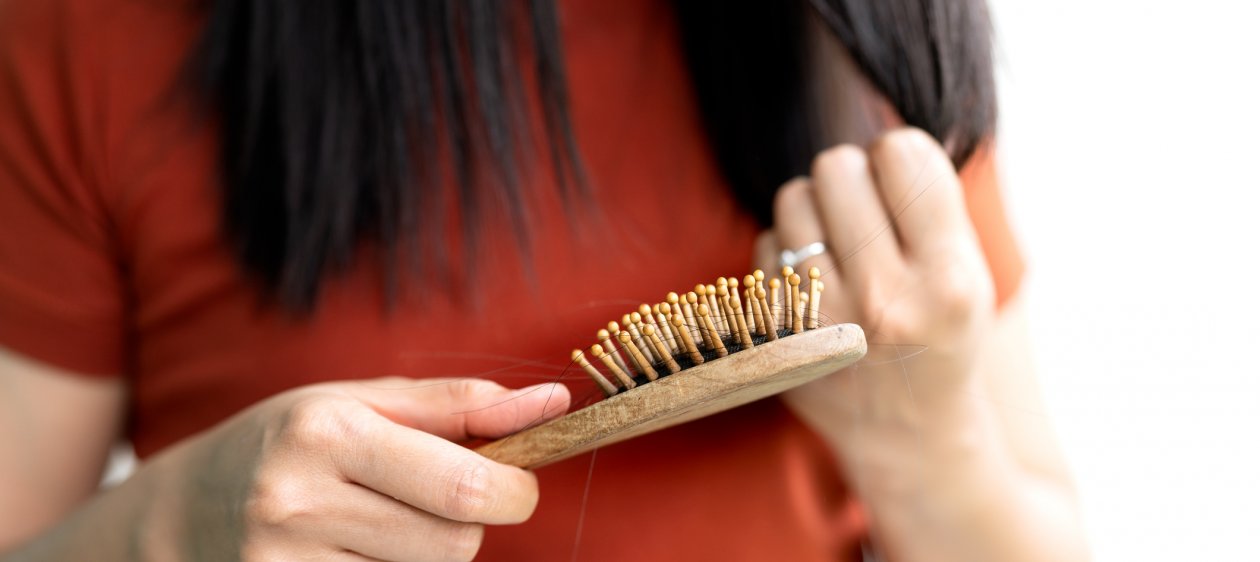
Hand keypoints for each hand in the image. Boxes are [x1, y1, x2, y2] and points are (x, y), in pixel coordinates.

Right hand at [148, 377, 568, 560]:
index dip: (514, 490)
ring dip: (427, 555)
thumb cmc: (288, 442)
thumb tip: (554, 402)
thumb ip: (460, 404)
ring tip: (378, 523)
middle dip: (470, 524)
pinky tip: (353, 553)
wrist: (181, 514)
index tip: (516, 482)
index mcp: (327, 432)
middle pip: (456, 545)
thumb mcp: (361, 401)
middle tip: (438, 502)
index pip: (463, 485)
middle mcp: (298, 503)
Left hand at [756, 128, 995, 460]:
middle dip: (852, 176)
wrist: (909, 436)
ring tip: (840, 247)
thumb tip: (878, 131)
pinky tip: (814, 282)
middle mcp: (884, 303)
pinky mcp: (776, 339)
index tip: (900, 181)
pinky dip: (786, 251)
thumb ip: (929, 203)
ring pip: (793, 199)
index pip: (902, 154)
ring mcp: (821, 324)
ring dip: (815, 209)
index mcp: (949, 281)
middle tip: (867, 213)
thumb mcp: (967, 274)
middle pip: (836, 166)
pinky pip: (765, 245)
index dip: (897, 155)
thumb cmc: (940, 336)